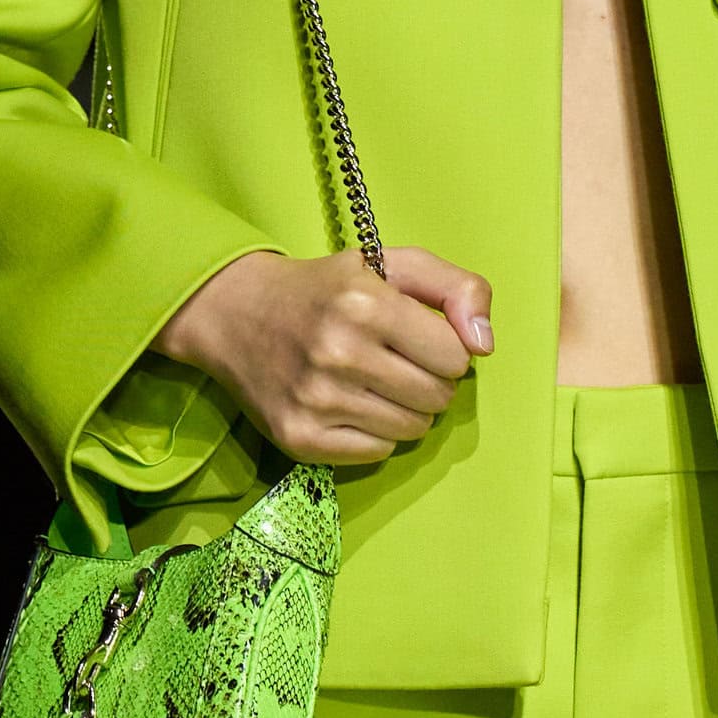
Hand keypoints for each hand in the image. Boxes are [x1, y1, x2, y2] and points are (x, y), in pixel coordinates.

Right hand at [153, 244, 493, 464]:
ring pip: (412, 430)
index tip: (418, 338)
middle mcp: (339, 353)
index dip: (445, 348)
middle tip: (396, 361)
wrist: (233, 311)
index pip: (454, 357)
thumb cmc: (325, 287)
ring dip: (406, 410)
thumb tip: (484, 346)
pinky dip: (375, 433)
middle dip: (429, 380)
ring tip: (375, 382)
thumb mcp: (392, 264)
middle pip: (437, 398)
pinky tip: (351, 405)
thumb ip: (457, 288)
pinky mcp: (299, 438)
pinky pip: (377, 453)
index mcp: (365, 304)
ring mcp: (316, 401)